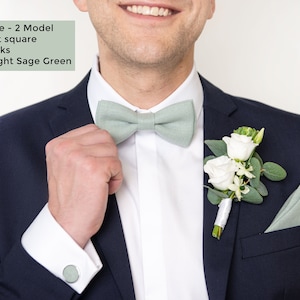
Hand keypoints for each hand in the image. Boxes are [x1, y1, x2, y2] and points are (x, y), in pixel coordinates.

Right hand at [46, 124, 122, 247]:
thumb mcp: (64, 166)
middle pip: (105, 137)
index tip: (94, 164)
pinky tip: (104, 189)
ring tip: (100, 183)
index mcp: (57, 144)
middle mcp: (66, 147)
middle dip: (107, 156)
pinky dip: (117, 179)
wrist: (67, 224)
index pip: (92, 130)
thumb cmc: (70, 198)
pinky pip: (118, 165)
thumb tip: (102, 139)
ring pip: (113, 150)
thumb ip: (78, 148)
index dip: (100, 148)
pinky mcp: (94, 168)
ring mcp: (80, 156)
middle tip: (98, 175)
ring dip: (112, 168)